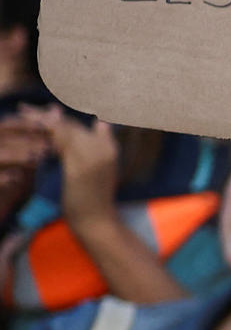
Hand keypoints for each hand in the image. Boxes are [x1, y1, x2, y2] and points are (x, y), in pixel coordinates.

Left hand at [35, 108, 123, 228]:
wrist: (97, 221)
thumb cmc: (93, 199)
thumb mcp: (95, 170)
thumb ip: (97, 147)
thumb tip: (100, 122)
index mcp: (109, 148)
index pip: (82, 124)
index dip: (61, 116)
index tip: (46, 109)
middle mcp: (104, 147)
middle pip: (71, 124)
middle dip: (46, 115)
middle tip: (24, 109)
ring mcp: (94, 156)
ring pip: (63, 129)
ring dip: (40, 119)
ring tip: (22, 113)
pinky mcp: (81, 165)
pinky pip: (59, 142)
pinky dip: (44, 132)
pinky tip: (30, 128)